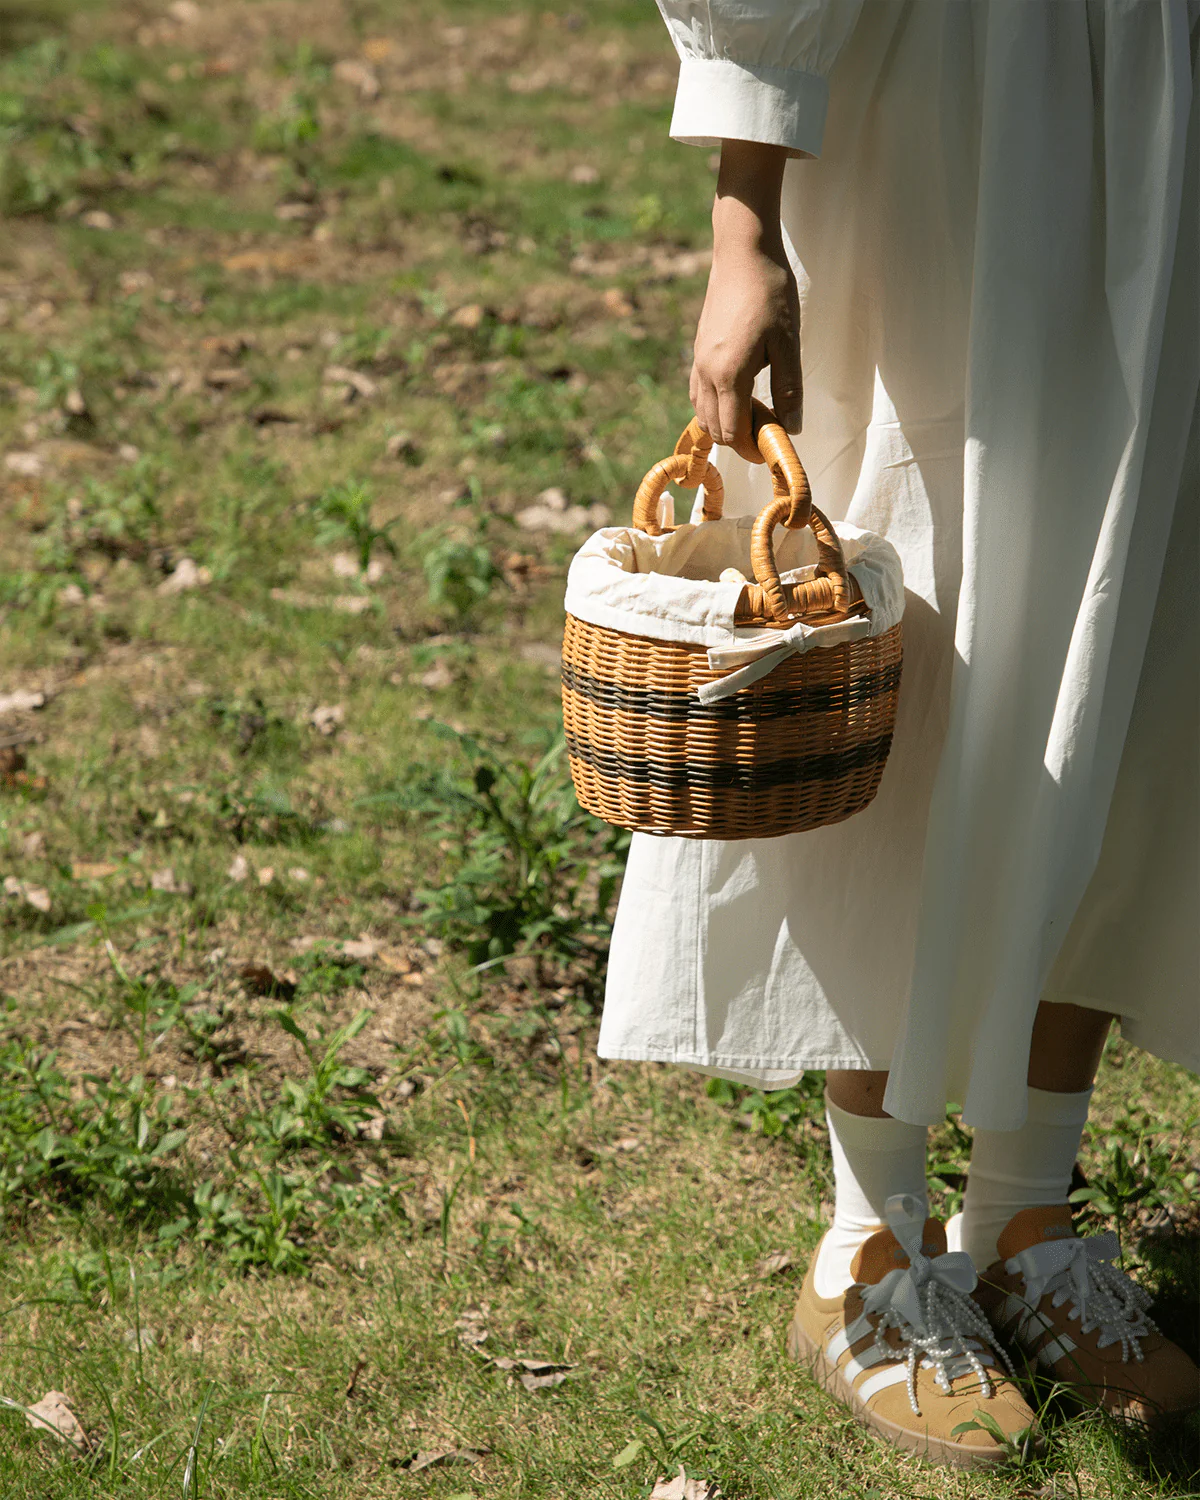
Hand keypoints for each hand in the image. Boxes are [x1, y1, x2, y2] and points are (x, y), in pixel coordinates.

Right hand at [690, 140, 801, 462]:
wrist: (742, 252)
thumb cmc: (770, 293)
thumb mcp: (788, 343)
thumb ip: (789, 388)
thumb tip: (792, 428)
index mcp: (729, 375)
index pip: (733, 433)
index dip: (753, 448)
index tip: (774, 446)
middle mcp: (706, 374)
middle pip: (715, 429)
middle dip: (740, 439)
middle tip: (770, 428)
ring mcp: (698, 363)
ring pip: (703, 414)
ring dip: (727, 423)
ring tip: (758, 410)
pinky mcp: (698, 352)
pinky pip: (699, 394)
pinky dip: (715, 407)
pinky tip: (739, 394)